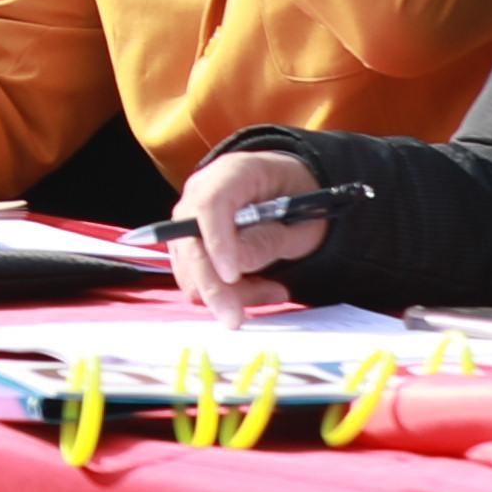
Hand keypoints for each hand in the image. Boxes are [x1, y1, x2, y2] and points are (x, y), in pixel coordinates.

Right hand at [170, 145, 332, 318]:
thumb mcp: (303, 219)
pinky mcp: (190, 244)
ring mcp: (190, 219)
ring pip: (190, 268)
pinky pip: (196, 278)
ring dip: (228, 292)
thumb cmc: (300, 199)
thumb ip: (271, 240)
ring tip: (273, 290)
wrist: (290, 190)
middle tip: (235, 318)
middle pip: (188, 242)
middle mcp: (200, 193)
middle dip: (211, 285)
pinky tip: (258, 287)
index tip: (232, 277)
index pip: (210, 205)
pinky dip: (226, 293)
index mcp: (233, 173)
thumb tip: (234, 267)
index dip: (216, 242)